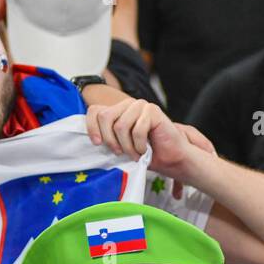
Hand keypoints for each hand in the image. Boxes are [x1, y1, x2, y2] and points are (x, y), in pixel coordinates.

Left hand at [85, 97, 199, 183]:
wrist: (172, 159)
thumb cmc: (148, 154)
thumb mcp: (122, 146)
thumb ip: (108, 138)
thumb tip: (92, 140)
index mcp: (118, 111)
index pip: (95, 111)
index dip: (92, 127)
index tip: (97, 143)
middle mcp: (128, 105)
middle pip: (105, 117)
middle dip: (110, 140)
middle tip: (121, 153)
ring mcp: (141, 106)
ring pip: (120, 125)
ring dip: (127, 146)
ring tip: (136, 154)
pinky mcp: (152, 110)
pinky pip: (137, 129)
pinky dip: (139, 145)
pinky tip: (145, 150)